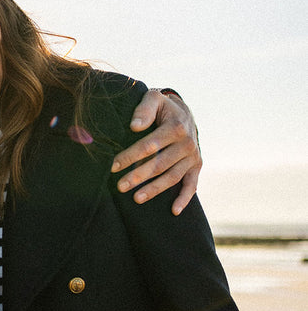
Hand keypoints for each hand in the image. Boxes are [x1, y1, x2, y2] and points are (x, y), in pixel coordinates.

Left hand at [111, 90, 201, 214]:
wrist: (184, 113)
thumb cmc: (162, 107)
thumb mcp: (153, 99)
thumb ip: (144, 110)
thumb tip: (134, 126)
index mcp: (176, 127)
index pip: (150, 145)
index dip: (131, 156)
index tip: (114, 166)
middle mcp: (187, 144)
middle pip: (160, 164)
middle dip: (139, 176)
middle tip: (120, 186)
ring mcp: (193, 157)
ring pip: (172, 177)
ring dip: (155, 189)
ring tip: (136, 198)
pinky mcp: (197, 166)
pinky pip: (192, 185)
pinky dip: (185, 199)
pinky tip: (174, 211)